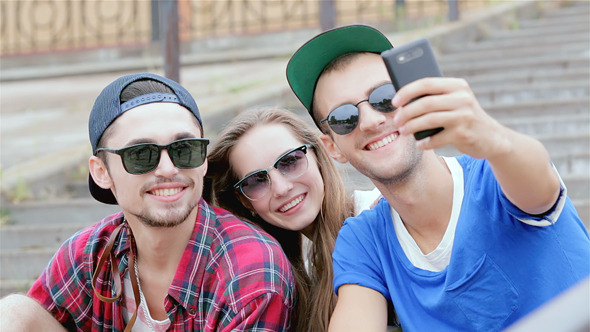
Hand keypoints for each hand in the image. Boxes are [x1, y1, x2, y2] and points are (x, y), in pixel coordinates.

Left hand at [392, 77, 509, 159]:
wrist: (492, 137)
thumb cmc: (464, 117)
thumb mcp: (455, 101)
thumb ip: (436, 97)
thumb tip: (403, 101)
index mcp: (457, 86)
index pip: (427, 83)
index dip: (407, 91)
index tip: (395, 101)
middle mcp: (462, 98)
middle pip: (425, 103)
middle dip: (407, 112)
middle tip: (397, 120)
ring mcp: (464, 116)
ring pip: (429, 120)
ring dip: (412, 127)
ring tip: (403, 131)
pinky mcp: (464, 134)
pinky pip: (436, 139)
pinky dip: (425, 143)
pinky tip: (420, 144)